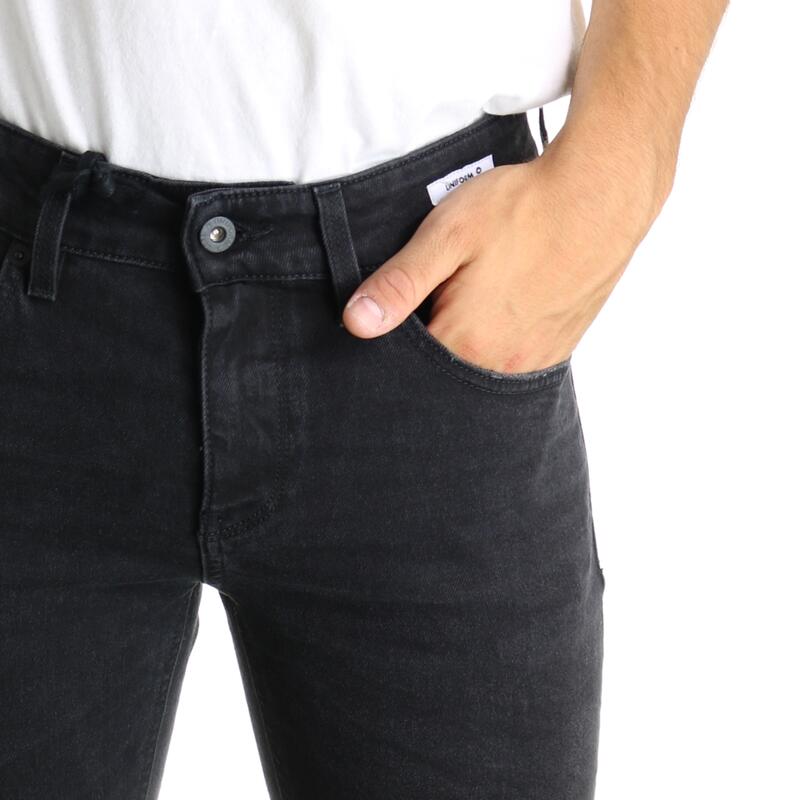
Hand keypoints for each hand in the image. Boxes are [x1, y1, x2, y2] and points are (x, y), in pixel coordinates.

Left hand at [341, 125, 673, 373]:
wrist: (600, 194)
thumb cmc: (522, 209)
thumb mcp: (447, 236)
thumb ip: (400, 284)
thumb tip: (356, 323)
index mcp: (465, 343)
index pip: (409, 367)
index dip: (397, 341)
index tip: (402, 313)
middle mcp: (500, 365)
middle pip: (445, 373)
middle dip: (432, 345)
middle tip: (441, 298)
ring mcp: (533, 360)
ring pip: (480, 369)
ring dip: (466, 345)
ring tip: (472, 300)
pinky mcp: (557, 348)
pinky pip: (514, 362)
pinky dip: (497, 345)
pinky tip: (500, 309)